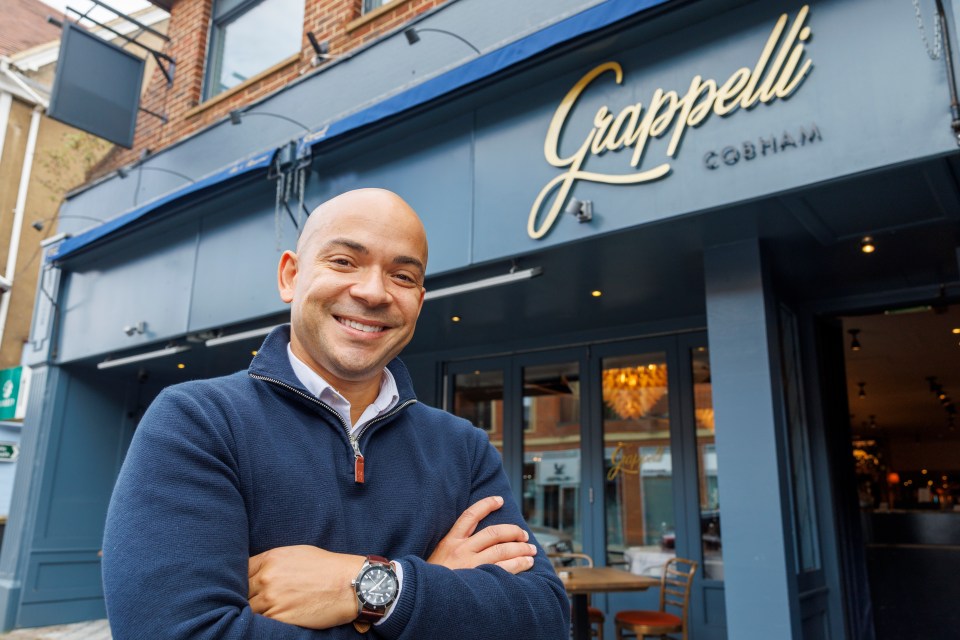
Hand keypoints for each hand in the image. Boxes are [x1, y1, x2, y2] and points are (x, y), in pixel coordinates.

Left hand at [248, 545, 364, 628]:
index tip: (248, 585)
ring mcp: (271, 599)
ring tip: (265, 611)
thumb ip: (274, 562)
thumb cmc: (327, 568)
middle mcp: (267, 578)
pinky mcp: (279, 618)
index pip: (241, 570)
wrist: (349, 585)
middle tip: (256, 600)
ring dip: (254, 611)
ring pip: (249, 609)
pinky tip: (273, 618)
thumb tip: (260, 572)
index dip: (243, 579)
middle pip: (242, 591)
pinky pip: (260, 622)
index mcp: (271, 559)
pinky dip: (263, 622)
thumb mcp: (298, 554)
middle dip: (248, 596)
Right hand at [428, 496, 536, 573]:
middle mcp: (461, 550)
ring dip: (521, 549)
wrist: (418, 597)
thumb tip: (474, 542)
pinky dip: (518, 565)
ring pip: (502, 550)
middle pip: (494, 533)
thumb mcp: (436, 558)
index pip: (470, 515)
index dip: (486, 505)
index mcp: (449, 542)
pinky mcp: (478, 580)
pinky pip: (504, 569)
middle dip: (513, 532)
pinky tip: (527, 564)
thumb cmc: (430, 581)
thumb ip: (452, 549)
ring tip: (531, 551)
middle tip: (524, 535)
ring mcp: (470, 565)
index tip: (499, 500)